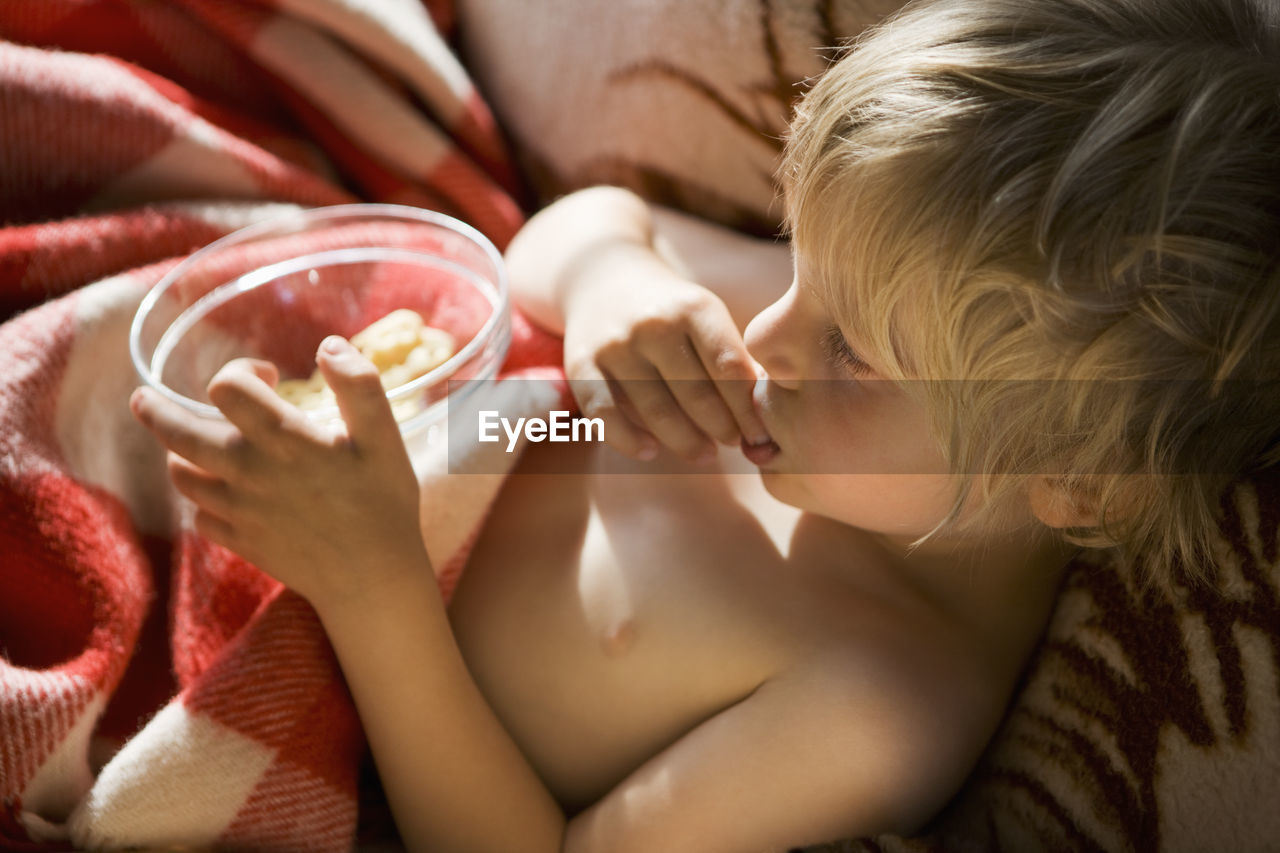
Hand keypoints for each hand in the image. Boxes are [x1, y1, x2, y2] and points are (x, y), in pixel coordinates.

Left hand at [130, 336, 428, 611]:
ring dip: (178, 453)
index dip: (241, 370)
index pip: (227, 387)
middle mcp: (248, 471)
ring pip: (180, 474)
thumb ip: (360, 386)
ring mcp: (239, 510)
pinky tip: (217, 491)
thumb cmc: (383, 503)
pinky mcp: (240, 541)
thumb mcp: (385, 439)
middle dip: (156, 410)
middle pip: (177, 432)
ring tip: (188, 444)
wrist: (373, 578)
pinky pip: (199, 515)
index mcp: (282, 439)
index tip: (267, 375)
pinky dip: (201, 498)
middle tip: (143, 399)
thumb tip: (329, 345)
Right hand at [562, 250, 770, 462]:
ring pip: (655, 411)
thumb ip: (733, 357)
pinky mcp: (581, 364)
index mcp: (694, 308)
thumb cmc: (668, 308)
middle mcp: (653, 325)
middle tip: (733, 445)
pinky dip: (629, 440)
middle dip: (721, 428)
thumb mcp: (704, 315)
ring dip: (684, 442)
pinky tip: (651, 451)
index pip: (730, 369)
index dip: (748, 410)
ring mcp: (615, 345)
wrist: (601, 276)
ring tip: (704, 454)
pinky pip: (606, 416)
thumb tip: (764, 412)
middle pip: (696, 395)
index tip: (760, 434)